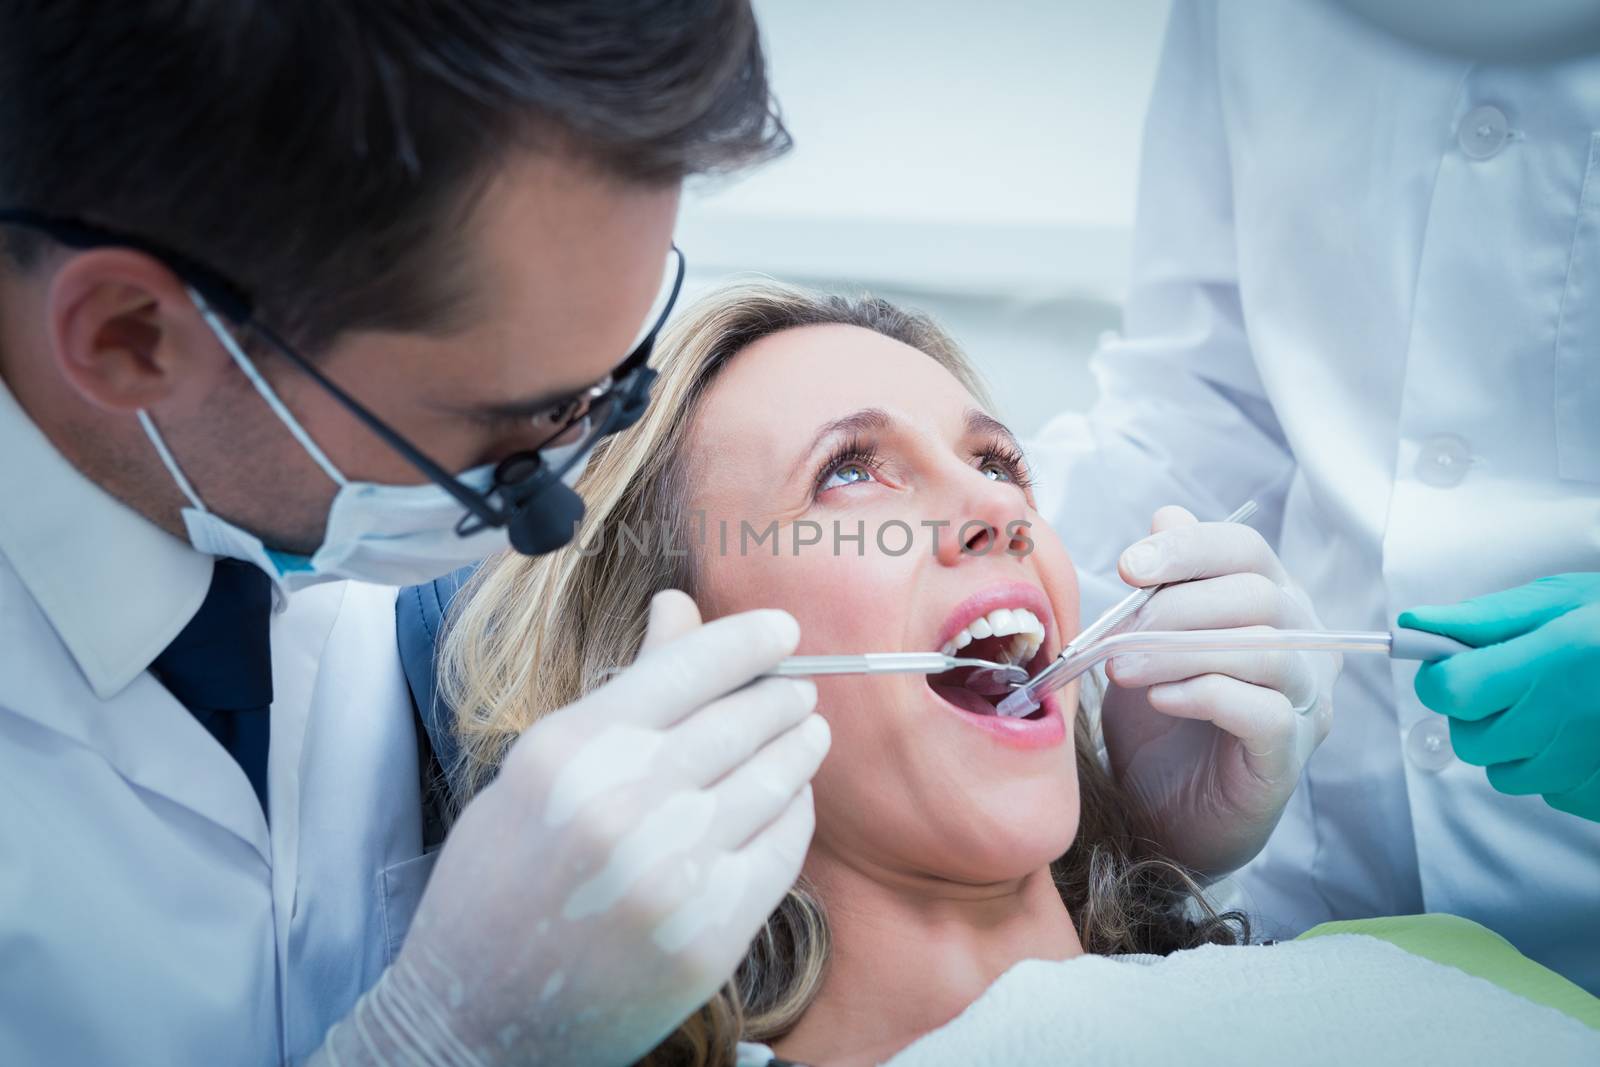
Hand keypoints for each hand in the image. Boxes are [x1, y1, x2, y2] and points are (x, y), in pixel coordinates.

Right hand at [313, 591, 830, 1066]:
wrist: (476, 1016)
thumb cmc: (496, 883)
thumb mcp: (540, 770)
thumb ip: (624, 690)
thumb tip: (678, 606)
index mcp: (570, 751)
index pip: (689, 666)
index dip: (749, 641)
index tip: (782, 630)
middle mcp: (624, 804)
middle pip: (743, 719)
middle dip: (783, 696)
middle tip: (798, 690)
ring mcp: (672, 873)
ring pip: (774, 779)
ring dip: (800, 747)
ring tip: (808, 733)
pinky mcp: (709, 934)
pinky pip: (782, 849)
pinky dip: (796, 812)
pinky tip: (792, 798)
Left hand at [1098, 506, 1336, 876]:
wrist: (1160, 813)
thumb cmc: (1160, 723)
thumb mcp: (1147, 644)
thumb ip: (1163, 584)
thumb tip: (1166, 514)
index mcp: (1271, 602)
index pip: (1245, 550)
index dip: (1186, 549)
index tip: (1128, 567)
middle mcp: (1304, 644)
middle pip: (1256, 594)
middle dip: (1174, 609)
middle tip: (1115, 637)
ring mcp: (1308, 700)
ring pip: (1264, 648)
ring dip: (1180, 652)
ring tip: (1121, 671)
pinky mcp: (1293, 751)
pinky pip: (1263, 709)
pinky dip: (1204, 695)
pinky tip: (1160, 700)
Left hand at [1402, 573, 1599, 822]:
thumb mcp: (1565, 600)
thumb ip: (1486, 619)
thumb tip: (1414, 625)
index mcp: (1556, 661)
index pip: (1451, 691)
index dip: (1442, 678)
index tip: (1455, 665)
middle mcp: (1572, 719)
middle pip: (1472, 740)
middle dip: (1476, 714)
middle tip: (1514, 684)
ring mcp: (1592, 763)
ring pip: (1506, 774)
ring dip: (1515, 746)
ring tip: (1558, 707)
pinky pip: (1552, 792)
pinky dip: (1557, 768)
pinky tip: (1587, 734)